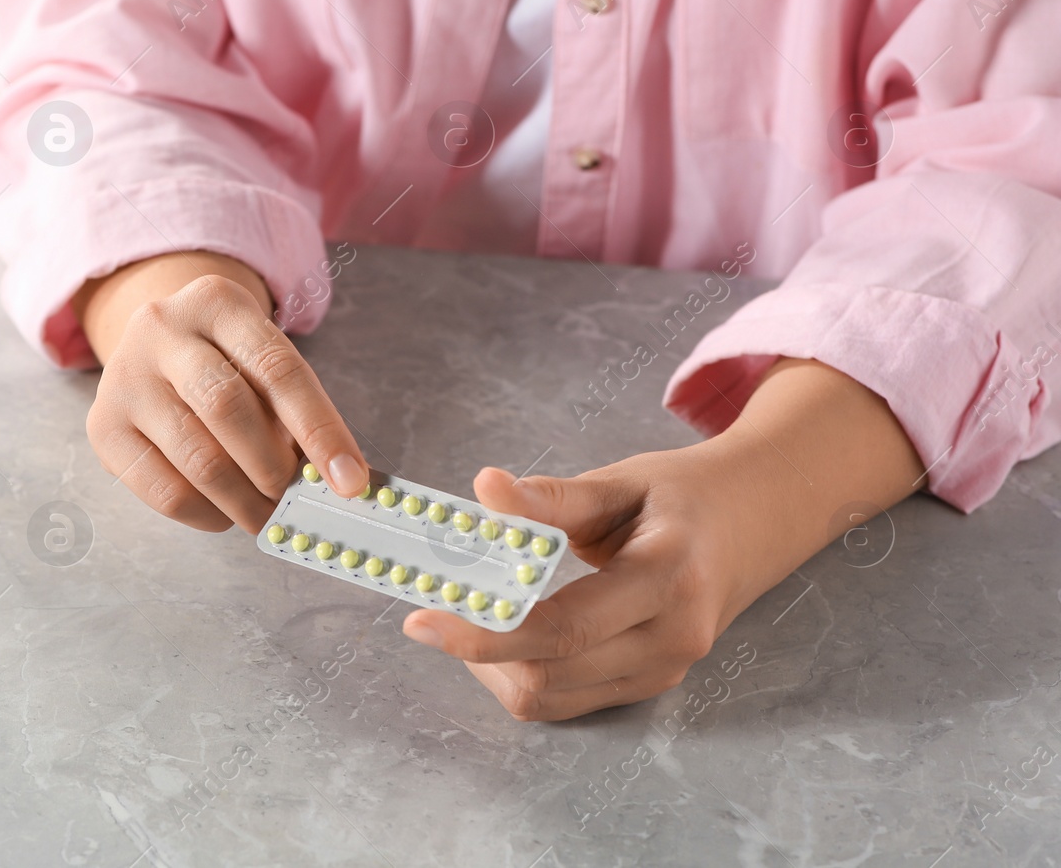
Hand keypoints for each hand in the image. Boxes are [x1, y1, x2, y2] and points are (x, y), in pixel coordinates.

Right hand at [77, 252, 368, 532]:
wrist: (155, 343)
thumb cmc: (227, 360)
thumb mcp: (261, 359)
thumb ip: (293, 410)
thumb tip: (336, 480)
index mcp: (216, 301)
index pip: (278, 369)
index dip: (320, 430)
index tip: (350, 480)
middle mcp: (161, 329)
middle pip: (227, 408)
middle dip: (273, 468)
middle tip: (297, 499)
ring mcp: (124, 377)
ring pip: (196, 457)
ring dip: (245, 501)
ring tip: (268, 515)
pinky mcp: (102, 426)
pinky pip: (162, 490)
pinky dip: (206, 514)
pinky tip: (226, 514)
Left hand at [401, 359, 924, 719]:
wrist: (757, 521)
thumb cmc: (685, 495)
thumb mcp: (621, 481)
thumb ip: (552, 497)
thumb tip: (485, 489)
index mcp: (666, 578)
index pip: (561, 628)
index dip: (485, 631)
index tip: (423, 619)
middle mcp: (671, 638)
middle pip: (549, 674)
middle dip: (478, 650)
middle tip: (434, 610)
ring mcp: (665, 670)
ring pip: (551, 698)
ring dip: (496, 667)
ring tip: (473, 616)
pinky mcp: (650, 683)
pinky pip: (568, 700)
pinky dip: (524, 673)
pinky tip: (506, 634)